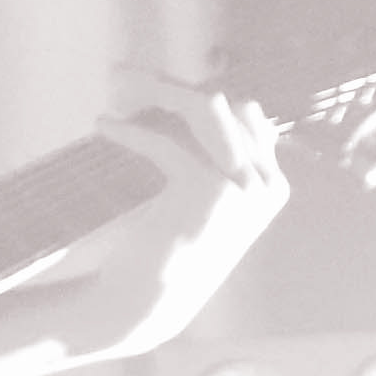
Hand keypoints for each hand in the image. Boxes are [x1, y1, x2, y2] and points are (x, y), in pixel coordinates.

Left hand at [93, 74, 292, 355]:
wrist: (147, 301)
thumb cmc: (165, 248)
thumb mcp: (201, 199)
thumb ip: (211, 155)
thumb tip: (198, 96)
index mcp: (272, 184)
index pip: (241, 113)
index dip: (194, 93)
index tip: (154, 85)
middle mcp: (266, 184)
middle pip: (222, 104)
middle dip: (172, 83)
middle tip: (123, 74)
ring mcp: (242, 188)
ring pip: (202, 109)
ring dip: (156, 90)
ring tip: (117, 85)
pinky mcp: (206, 192)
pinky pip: (164, 142)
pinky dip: (129, 130)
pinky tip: (103, 126)